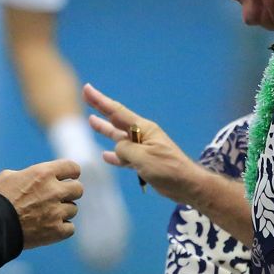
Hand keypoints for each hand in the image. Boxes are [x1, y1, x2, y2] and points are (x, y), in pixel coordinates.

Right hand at [0, 159, 82, 247]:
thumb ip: (29, 174)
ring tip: (48, 214)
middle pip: (78, 189)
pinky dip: (62, 228)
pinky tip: (50, 227)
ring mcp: (56, 212)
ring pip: (73, 209)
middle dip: (70, 192)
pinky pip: (70, 228)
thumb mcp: (8, 176)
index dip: (71, 172)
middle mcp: (54, 191)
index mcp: (44, 173)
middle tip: (58, 197)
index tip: (68, 177)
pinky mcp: (56, 231)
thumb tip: (36, 177)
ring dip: (63, 211)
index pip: (72, 167)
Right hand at [82, 83, 203, 204]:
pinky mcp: (144, 163)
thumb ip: (125, 149)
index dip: (100, 100)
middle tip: (86, 96)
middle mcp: (141, 135)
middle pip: (116, 119)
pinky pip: (124, 156)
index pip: (117, 111)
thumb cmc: (167, 169)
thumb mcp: (143, 157)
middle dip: (101, 108)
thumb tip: (115, 149)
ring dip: (105, 129)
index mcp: (143, 129)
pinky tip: (104, 155)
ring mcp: (142, 149)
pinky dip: (114, 155)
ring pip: (118, 137)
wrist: (186, 185)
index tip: (87, 89)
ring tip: (91, 121)